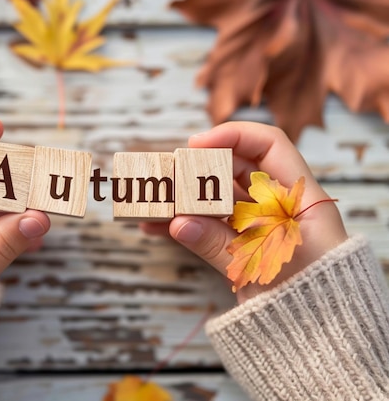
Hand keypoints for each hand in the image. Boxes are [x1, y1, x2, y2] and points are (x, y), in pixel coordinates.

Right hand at [141, 121, 347, 302]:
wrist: (317, 334)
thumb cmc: (309, 295)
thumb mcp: (264, 265)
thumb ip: (220, 243)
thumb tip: (178, 223)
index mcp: (298, 197)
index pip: (268, 146)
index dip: (232, 136)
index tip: (195, 145)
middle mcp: (276, 204)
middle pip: (233, 170)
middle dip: (196, 169)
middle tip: (165, 176)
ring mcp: (257, 224)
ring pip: (215, 199)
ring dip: (183, 199)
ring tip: (152, 202)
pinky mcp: (241, 245)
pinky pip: (210, 227)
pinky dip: (184, 227)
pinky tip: (155, 229)